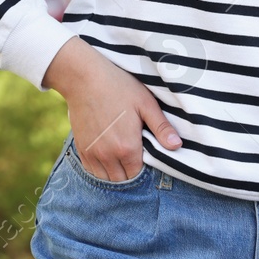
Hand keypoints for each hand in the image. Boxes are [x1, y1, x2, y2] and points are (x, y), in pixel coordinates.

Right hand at [42, 36, 181, 180]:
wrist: (84, 78)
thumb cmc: (118, 87)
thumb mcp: (145, 103)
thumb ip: (161, 127)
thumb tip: (177, 146)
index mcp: (127, 147)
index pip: (138, 173)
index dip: (143, 167)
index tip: (145, 155)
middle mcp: (108, 155)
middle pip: (122, 180)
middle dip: (130, 172)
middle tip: (134, 156)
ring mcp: (92, 153)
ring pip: (105, 178)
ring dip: (115, 173)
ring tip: (121, 158)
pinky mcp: (81, 148)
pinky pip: (91, 170)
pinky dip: (100, 169)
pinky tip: (107, 157)